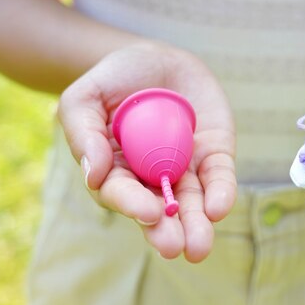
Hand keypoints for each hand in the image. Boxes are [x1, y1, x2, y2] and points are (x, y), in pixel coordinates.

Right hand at [58, 43, 235, 261]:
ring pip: (193, 202)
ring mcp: (185, 167)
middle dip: (167, 231)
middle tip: (175, 247)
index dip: (133, 204)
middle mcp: (151, 177)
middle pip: (159, 209)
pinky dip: (222, 192)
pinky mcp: (214, 154)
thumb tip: (92, 175)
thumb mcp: (85, 98)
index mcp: (115, 170)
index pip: (122, 193)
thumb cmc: (113, 79)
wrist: (155, 57)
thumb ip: (83, 133)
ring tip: (199, 247)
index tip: (148, 213)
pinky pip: (219, 176)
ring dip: (197, 224)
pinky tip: (219, 207)